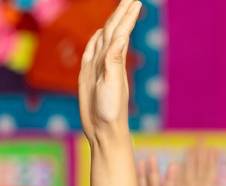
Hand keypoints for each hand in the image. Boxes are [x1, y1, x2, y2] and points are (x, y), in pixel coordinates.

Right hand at [78, 0, 142, 144]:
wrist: (104, 131)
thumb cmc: (111, 112)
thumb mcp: (112, 84)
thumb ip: (113, 62)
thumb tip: (120, 38)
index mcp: (116, 60)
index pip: (122, 31)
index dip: (127, 15)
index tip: (136, 0)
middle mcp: (108, 60)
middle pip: (114, 30)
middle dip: (122, 12)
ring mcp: (98, 66)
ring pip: (105, 38)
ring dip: (112, 23)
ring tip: (120, 9)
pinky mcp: (88, 74)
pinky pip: (92, 51)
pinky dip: (96, 39)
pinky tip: (99, 33)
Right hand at [176, 145, 225, 185]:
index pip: (211, 171)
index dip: (212, 160)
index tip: (213, 148)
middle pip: (200, 166)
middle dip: (201, 153)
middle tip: (201, 139)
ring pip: (190, 170)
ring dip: (191, 158)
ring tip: (192, 146)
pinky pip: (179, 179)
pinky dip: (179, 170)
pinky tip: (179, 162)